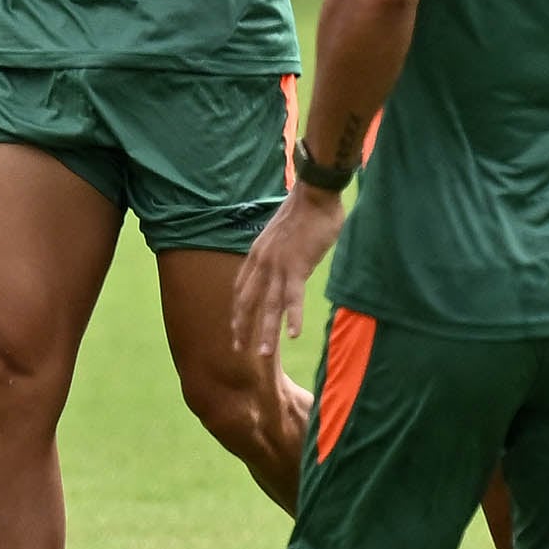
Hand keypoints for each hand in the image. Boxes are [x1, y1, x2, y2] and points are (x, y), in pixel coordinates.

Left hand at [230, 188, 341, 362]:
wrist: (313, 194)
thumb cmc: (304, 213)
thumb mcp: (282, 237)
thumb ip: (280, 254)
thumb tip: (286, 265)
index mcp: (257, 255)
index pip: (241, 289)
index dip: (237, 310)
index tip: (235, 327)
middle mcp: (261, 263)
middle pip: (247, 301)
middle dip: (242, 326)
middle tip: (239, 350)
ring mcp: (278, 266)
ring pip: (268, 305)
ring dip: (266, 330)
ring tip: (263, 354)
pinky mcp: (297, 266)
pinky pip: (292, 296)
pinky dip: (293, 316)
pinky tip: (294, 334)